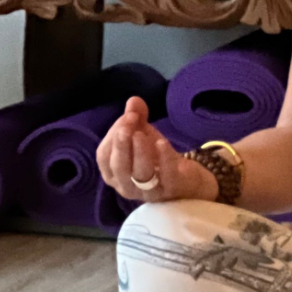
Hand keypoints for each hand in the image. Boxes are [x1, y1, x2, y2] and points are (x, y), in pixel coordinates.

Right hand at [95, 96, 217, 203]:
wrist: (186, 178)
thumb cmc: (156, 158)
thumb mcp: (143, 135)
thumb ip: (136, 117)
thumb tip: (134, 100)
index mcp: (113, 173)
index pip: (104, 156)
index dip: (112, 136)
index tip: (127, 116)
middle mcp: (126, 186)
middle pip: (118, 167)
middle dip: (122, 142)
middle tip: (129, 121)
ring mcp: (149, 191)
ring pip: (139, 174)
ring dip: (139, 152)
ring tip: (141, 133)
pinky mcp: (171, 189)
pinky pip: (166, 175)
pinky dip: (163, 158)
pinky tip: (161, 142)